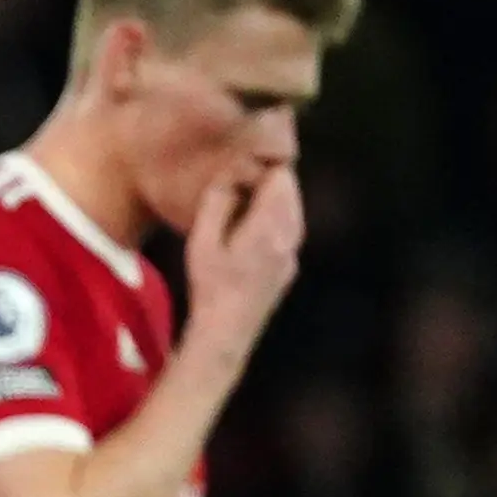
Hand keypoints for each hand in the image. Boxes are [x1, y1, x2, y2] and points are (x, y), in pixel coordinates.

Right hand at [182, 162, 304, 367]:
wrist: (227, 333)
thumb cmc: (211, 285)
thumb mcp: (203, 240)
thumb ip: (218, 202)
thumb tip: (232, 175)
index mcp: (271, 224)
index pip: (282, 176)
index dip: (265, 164)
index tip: (245, 164)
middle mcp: (290, 236)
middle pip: (292, 191)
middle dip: (272, 180)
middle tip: (244, 179)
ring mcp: (293, 254)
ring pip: (293, 210)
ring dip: (275, 200)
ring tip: (246, 202)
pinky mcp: (289, 268)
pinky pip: (290, 230)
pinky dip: (277, 220)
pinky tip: (253, 230)